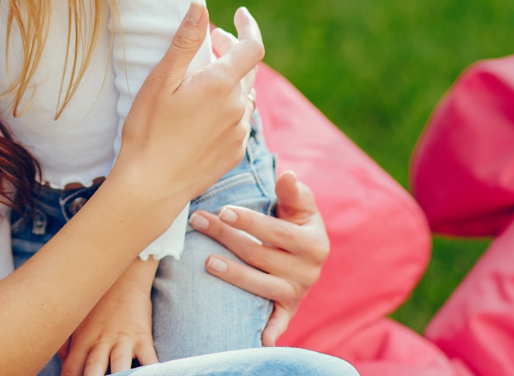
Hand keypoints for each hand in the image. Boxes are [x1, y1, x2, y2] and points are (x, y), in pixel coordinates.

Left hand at [58, 258, 157, 375]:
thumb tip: (62, 362)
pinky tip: (150, 375)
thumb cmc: (97, 301)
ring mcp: (122, 341)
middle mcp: (100, 343)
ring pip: (119, 368)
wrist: (122, 275)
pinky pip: (149, 360)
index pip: (70, 370)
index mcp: (82, 340)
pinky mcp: (142, 338)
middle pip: (92, 372)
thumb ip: (67, 343)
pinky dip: (151, 370)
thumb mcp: (76, 320)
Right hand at [116, 4, 262, 209]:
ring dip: (232, 79)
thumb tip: (200, 6)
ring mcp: (238, 132)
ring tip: (206, 75)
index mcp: (221, 85)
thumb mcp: (160, 80)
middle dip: (232, 50)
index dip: (248, 26)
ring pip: (245, 95)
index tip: (239, 13)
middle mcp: (238, 108)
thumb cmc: (149, 130)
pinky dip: (229, 105)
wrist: (151, 186)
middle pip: (247, 69)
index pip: (252, 46)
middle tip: (210, 40)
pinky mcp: (234, 152)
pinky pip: (240, 120)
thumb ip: (184, 42)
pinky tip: (206, 110)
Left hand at [189, 169, 329, 345]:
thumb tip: (287, 176)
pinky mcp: (288, 309)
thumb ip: (292, 191)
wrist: (303, 248)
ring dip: (232, 275)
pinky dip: (270, 331)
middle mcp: (309, 271)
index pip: (277, 232)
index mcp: (314, 243)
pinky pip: (278, 321)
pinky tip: (258, 338)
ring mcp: (297, 292)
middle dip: (226, 237)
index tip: (223, 210)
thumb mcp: (299, 203)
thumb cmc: (294, 219)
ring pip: (259, 286)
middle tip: (199, 221)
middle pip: (260, 255)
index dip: (249, 221)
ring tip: (206, 261)